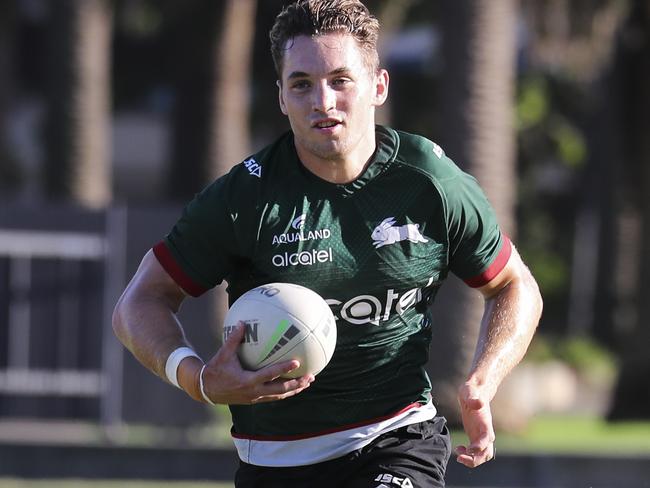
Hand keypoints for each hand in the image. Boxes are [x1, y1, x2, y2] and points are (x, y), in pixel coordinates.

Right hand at [194, 323, 314, 404]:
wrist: (207, 390)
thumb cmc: (216, 370)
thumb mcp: (224, 354)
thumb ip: (234, 339)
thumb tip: (242, 322)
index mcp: (248, 381)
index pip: (270, 374)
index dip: (284, 369)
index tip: (297, 362)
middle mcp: (254, 392)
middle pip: (280, 389)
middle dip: (296, 384)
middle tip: (310, 376)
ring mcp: (256, 398)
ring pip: (279, 395)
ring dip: (294, 389)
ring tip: (308, 382)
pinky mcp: (255, 400)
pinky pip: (274, 396)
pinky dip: (285, 392)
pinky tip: (294, 386)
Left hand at [455, 382, 495, 467]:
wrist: (474, 391)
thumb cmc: (471, 391)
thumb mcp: (469, 391)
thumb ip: (473, 398)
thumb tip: (478, 403)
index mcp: (486, 422)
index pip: (487, 439)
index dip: (479, 446)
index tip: (468, 449)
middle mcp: (485, 431)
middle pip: (487, 453)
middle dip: (476, 459)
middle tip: (460, 458)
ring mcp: (481, 435)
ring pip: (483, 455)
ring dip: (472, 460)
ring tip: (458, 456)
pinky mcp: (475, 436)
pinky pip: (475, 452)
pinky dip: (468, 454)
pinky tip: (458, 448)